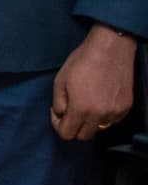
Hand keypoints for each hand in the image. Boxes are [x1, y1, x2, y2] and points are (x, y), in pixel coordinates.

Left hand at [51, 23, 137, 140]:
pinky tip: (99, 100)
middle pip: (84, 136)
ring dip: (90, 121)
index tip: (58, 113)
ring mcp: (115, 111)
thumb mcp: (60, 81)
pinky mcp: (126, 106)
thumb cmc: (82, 61)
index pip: (67, 135)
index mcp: (81, 109)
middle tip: (70, 111)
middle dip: (74, 127)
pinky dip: (104, 115)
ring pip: (99, 128)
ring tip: (86, 103)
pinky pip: (112, 120)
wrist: (110, 48)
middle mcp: (100, 115)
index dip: (58, 125)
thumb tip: (61, 115)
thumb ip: (58, 103)